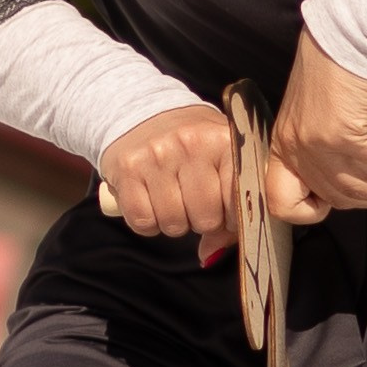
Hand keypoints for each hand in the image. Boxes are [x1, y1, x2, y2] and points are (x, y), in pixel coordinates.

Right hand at [98, 99, 237, 247]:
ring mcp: (157, 154)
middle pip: (205, 218)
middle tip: (194, 204)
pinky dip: (148, 223)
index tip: (226, 213)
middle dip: (201, 221)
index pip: (239, 201)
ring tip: (172, 201)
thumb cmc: (190, 144)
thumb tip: (213, 254)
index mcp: (224, 139)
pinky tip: (151, 203)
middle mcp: (191, 142)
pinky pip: (142, 221)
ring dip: (174, 223)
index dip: (232, 218)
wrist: (139, 112)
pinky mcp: (127, 167)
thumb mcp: (219, 158)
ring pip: (173, 224)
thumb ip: (230, 205)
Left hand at [267, 27, 366, 224]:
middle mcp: (294, 151)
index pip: (283, 203)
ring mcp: (315, 145)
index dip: (312, 211)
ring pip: (361, 187)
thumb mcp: (312, 116)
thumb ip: (323, 147)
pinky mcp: (341, 134)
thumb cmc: (329, 68)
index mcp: (282, 147)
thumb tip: (361, 174)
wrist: (341, 37)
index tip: (337, 202)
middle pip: (338, 197)